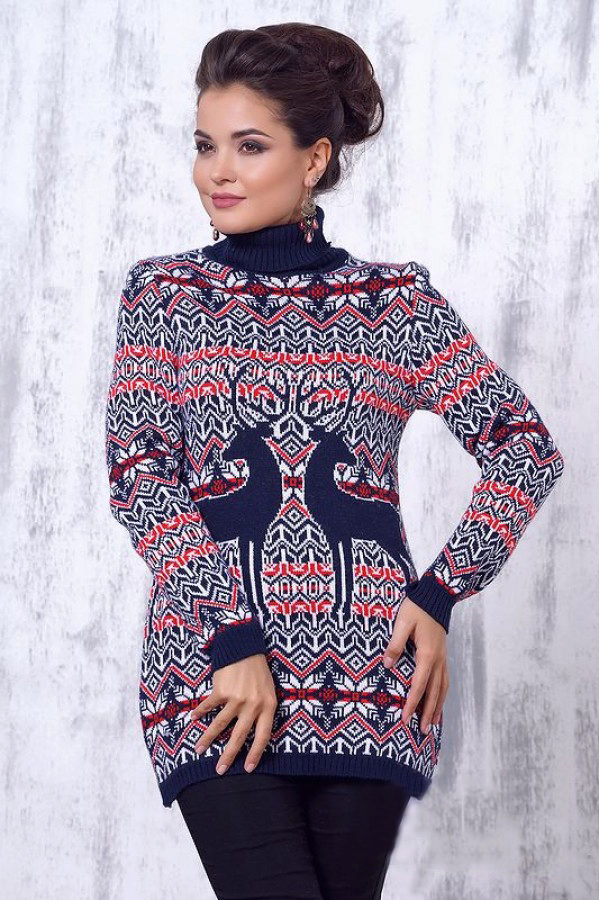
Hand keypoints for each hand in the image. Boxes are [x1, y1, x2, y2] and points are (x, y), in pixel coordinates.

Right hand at [190, 653, 277, 774]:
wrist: (245, 647)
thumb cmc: (258, 671)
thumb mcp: (269, 691)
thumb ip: (263, 710)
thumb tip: (254, 733)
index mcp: (268, 706)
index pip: (263, 736)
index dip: (255, 753)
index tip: (247, 768)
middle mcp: (253, 705)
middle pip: (239, 736)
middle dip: (228, 755)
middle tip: (219, 770)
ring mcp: (236, 698)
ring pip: (220, 725)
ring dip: (208, 739)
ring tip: (199, 750)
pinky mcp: (222, 691)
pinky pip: (209, 706)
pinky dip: (200, 712)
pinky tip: (193, 718)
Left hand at [383, 597, 448, 732]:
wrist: (437, 596)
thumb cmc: (417, 607)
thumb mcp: (402, 623)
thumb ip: (395, 644)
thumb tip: (387, 665)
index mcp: (427, 655)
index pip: (419, 686)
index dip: (411, 704)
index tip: (405, 720)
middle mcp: (438, 660)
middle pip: (433, 692)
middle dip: (427, 713)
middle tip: (421, 732)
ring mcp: (443, 658)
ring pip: (442, 688)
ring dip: (437, 707)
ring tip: (432, 724)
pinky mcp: (443, 655)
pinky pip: (444, 680)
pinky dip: (442, 694)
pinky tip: (438, 701)